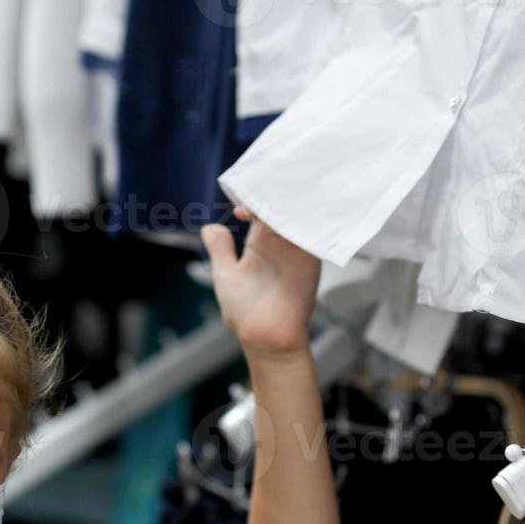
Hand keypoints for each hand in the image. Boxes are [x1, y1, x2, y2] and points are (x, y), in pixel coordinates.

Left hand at [201, 206, 321, 360]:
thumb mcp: (225, 275)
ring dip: (291, 204)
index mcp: (259, 245)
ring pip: (297, 217)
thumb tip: (211, 226)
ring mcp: (297, 251)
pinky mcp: (312, 259)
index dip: (252, 202)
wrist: (268, 338)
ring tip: (285, 194)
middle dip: (276, 195)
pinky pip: (313, 232)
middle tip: (270, 185)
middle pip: (280, 210)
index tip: (243, 209)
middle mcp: (279, 245)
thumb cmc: (245, 313)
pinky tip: (299, 212)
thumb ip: (220, 250)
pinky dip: (308, 219)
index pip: (259, 212)